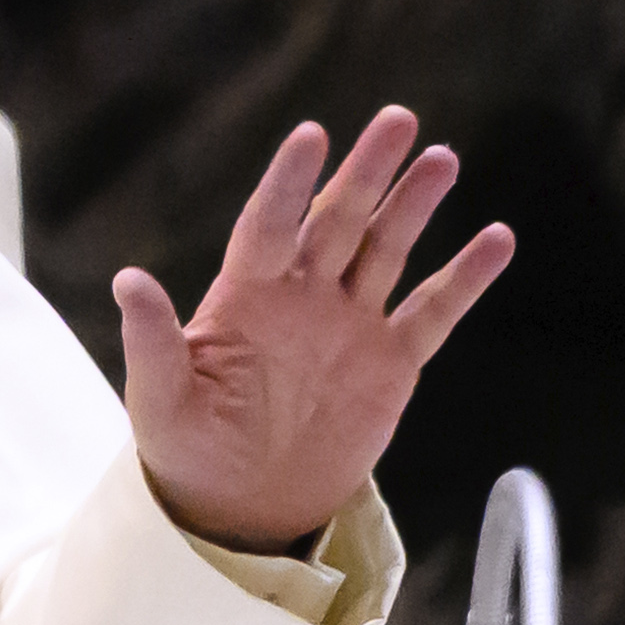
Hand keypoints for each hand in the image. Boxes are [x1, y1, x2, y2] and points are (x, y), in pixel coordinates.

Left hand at [111, 108, 514, 551]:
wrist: (240, 504)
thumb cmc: (187, 446)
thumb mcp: (159, 397)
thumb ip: (152, 339)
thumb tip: (127, 280)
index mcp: (244, 296)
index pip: (269, 224)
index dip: (289, 182)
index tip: (311, 135)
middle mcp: (301, 297)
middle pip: (337, 220)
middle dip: (366, 171)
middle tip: (397, 119)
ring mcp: (349, 325)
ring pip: (386, 250)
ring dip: (413, 205)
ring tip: (442, 159)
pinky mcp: (390, 363)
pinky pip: (432, 312)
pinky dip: (465, 278)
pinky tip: (496, 239)